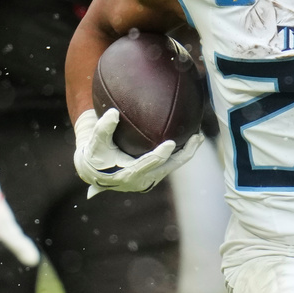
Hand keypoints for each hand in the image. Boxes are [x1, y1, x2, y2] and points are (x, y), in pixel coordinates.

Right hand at [73, 108, 204, 196]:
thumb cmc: (95, 154)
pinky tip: (189, 137)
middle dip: (184, 154)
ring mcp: (150, 179)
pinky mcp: (154, 175)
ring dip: (187, 153)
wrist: (94, 171)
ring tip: (199, 137)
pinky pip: (171, 164)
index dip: (160, 155)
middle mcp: (142, 180)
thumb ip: (103, 129)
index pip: (148, 165)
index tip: (171, 143)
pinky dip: (181, 153)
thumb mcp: (95, 143)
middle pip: (168, 167)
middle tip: (196, 138)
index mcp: (128, 175)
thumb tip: (113, 112)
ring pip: (173, 166)